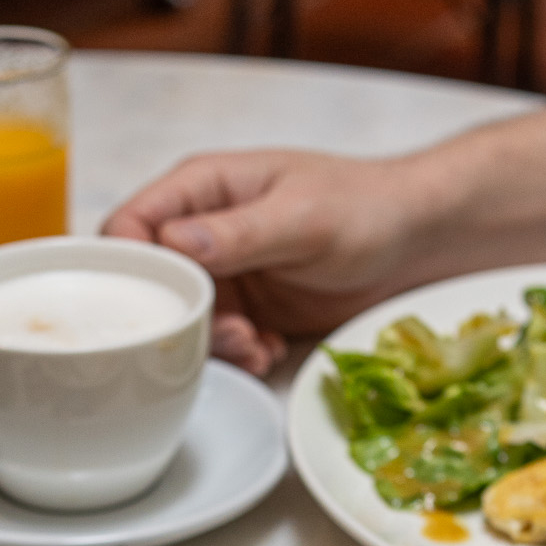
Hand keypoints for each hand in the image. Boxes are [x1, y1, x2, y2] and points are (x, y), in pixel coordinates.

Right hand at [102, 146, 447, 338]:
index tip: (155, 303)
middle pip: (150, 283)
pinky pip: (218, 342)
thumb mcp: (303, 217)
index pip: (131, 224)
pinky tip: (270, 351)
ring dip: (211, 344)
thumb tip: (174, 241)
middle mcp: (202, 232)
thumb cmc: (366, 207)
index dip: (129, 266)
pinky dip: (239, 355)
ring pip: (182, 321)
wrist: (416, 244)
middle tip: (225, 333)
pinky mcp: (247, 311)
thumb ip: (239, 231)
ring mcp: (224, 274)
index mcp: (203, 189)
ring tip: (254, 346)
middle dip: (177, 318)